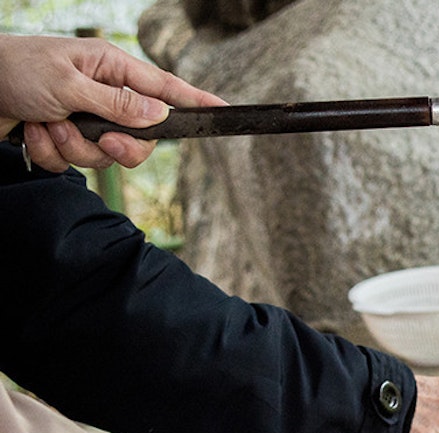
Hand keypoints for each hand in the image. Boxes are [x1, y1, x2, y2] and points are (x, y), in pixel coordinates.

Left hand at [0, 34, 224, 170]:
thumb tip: (160, 114)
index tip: (224, 111)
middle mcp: (102, 95)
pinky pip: (74, 163)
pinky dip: (50, 153)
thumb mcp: (69, 84)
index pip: (165, 88)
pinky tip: (32, 133)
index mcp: (110, 70)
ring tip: (47, 126)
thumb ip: (117, 104)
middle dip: (118, 148)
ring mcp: (84, 119)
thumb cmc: (14, 70)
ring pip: (105, 156)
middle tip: (102, 142)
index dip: (196, 101)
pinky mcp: (64, 140)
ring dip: (72, 148)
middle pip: (141, 138)